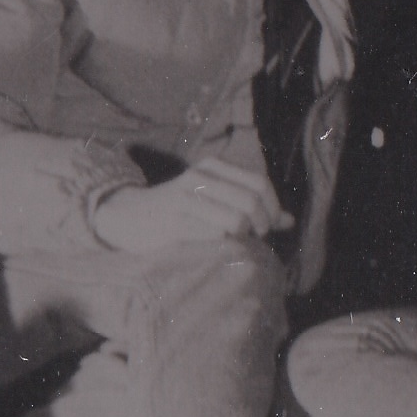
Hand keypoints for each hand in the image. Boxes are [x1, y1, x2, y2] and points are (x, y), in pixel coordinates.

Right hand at [90, 162, 288, 258]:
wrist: (127, 217)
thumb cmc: (177, 211)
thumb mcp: (212, 198)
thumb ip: (249, 205)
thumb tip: (289, 221)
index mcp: (213, 167)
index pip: (259, 184)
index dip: (271, 208)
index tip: (266, 228)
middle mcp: (200, 177)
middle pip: (251, 203)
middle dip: (260, 226)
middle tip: (252, 239)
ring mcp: (185, 198)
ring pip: (236, 220)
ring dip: (242, 239)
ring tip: (232, 243)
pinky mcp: (174, 222)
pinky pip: (214, 235)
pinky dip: (222, 246)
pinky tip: (214, 249)